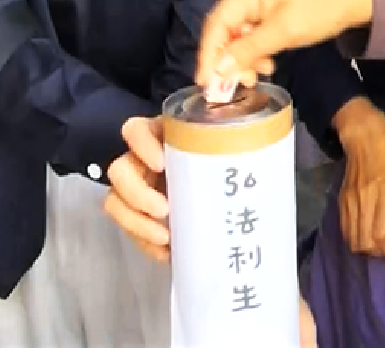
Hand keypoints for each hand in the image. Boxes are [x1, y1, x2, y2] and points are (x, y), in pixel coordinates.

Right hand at [104, 119, 320, 347]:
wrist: (225, 193)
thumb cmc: (226, 160)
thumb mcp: (227, 145)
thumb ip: (236, 138)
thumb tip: (268, 136)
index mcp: (161, 136)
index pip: (134, 130)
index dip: (142, 144)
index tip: (162, 163)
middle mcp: (141, 160)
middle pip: (119, 170)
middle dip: (138, 193)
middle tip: (166, 209)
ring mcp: (136, 188)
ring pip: (116, 202)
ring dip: (137, 222)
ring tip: (166, 236)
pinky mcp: (137, 215)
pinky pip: (129, 230)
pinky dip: (146, 243)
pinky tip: (168, 253)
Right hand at [196, 0, 373, 94]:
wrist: (352, 1)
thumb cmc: (319, 11)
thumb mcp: (284, 32)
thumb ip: (249, 49)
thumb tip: (218, 69)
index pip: (216, 23)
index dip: (208, 54)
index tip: (205, 83)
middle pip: (224, 30)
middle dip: (228, 60)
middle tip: (236, 85)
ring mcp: (256, 0)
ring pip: (237, 35)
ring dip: (243, 59)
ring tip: (257, 77)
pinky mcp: (266, 10)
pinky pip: (251, 35)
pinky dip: (255, 53)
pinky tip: (266, 65)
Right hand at [334, 98, 384, 257]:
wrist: (366, 138)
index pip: (381, 236)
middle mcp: (364, 202)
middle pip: (365, 244)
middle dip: (381, 253)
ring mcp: (349, 203)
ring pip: (353, 242)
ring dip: (368, 249)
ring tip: (381, 242)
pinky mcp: (341, 202)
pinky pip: (345, 231)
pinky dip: (357, 240)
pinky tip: (368, 233)